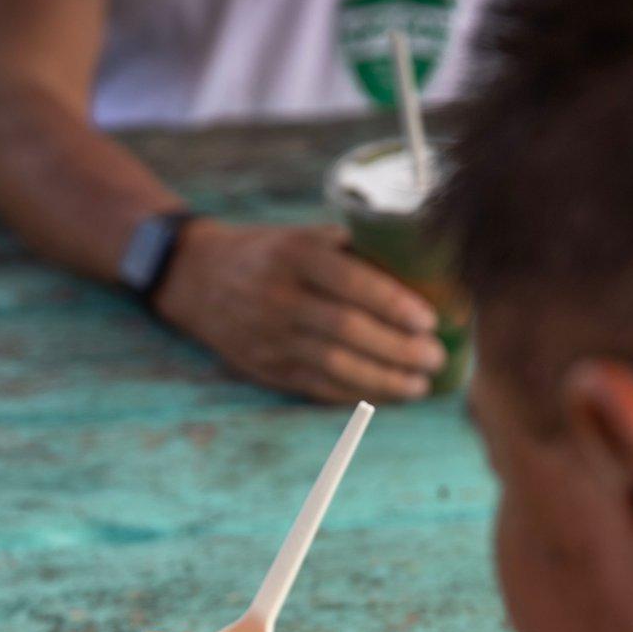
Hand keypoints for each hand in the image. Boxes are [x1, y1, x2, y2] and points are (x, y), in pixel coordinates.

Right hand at [154, 218, 441, 402]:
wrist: (196, 277)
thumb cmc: (269, 253)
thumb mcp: (302, 237)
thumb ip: (351, 255)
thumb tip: (421, 279)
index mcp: (294, 253)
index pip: (352, 282)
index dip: (395, 304)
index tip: (430, 320)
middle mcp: (279, 296)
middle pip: (348, 330)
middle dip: (399, 348)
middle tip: (435, 357)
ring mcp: (269, 337)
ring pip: (336, 365)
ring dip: (385, 379)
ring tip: (420, 384)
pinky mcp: (265, 368)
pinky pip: (317, 386)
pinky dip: (357, 393)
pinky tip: (387, 394)